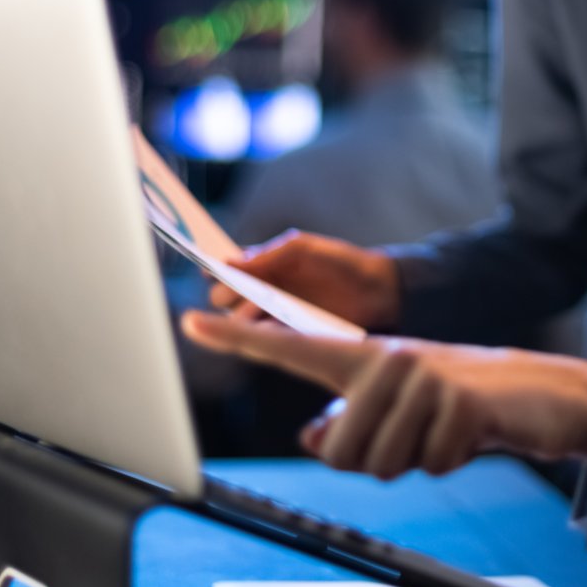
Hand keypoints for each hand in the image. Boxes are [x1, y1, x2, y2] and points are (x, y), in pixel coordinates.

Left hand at [179, 311, 586, 476]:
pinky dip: (451, 462)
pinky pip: (431, 464)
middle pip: (341, 450)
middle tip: (414, 437)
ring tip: (443, 430)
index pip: (293, 350)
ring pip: (383, 462)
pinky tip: (470, 433)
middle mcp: (389, 359)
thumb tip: (316, 439)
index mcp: (367, 357)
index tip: (192, 320)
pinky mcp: (460, 401)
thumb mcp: (399, 410)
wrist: (541, 392)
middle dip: (374, 461)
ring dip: (416, 462)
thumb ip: (351, 421)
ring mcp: (424, 377)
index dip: (241, 339)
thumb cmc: (460, 401)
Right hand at [212, 230, 400, 330]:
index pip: (227, 271)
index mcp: (263, 267)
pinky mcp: (291, 335)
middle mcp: (264, 292)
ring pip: (241, 321)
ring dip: (242, 316)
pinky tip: (263, 328)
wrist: (379, 289)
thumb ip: (267, 255)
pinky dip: (260, 333)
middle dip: (225, 295)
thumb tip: (228, 263)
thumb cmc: (340, 261)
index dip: (215, 270)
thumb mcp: (303, 249)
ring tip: (255, 308)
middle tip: (234, 292)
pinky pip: (265, 338)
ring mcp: (276, 315)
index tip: (207, 269)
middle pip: (226, 299)